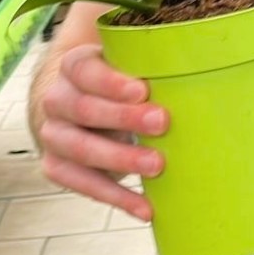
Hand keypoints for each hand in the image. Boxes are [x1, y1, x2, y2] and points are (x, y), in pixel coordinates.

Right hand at [36, 45, 168, 221]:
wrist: (77, 106)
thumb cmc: (117, 82)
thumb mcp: (126, 62)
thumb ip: (149, 57)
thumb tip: (201, 46)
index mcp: (74, 66)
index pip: (85, 70)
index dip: (112, 82)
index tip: (144, 90)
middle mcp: (56, 99)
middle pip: (84, 109)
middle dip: (123, 118)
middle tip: (162, 123)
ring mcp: (52, 135)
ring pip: (79, 149)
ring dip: (120, 160)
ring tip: (158, 165)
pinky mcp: (56, 166)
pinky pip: (82, 184)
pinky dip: (115, 197)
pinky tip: (145, 208)